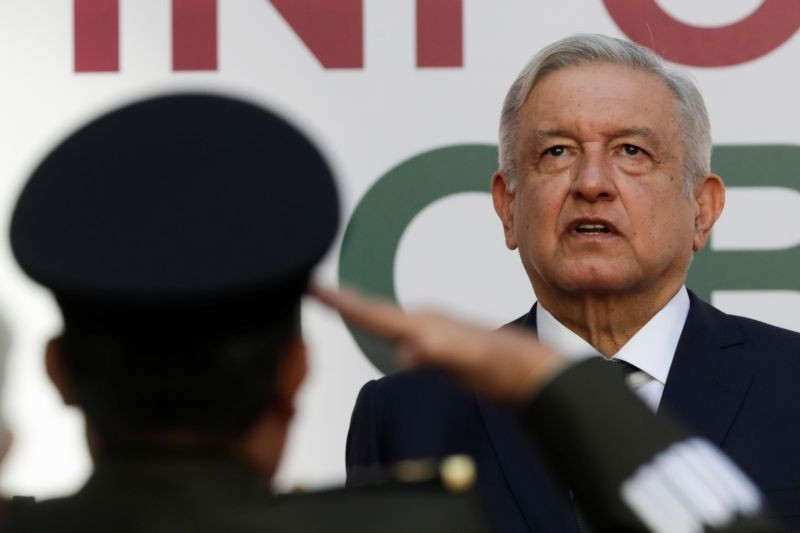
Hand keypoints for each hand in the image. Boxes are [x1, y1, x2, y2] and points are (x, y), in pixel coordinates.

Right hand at [312, 284, 568, 404]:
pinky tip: (383, 332)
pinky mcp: (438, 343)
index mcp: (422, 325)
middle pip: (373, 309)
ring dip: (358, 310)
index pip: (372, 313)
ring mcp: (431, 330)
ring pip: (385, 318)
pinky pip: (399, 332)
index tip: (312, 286)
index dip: (340, 303)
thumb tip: (407, 350)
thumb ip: (439, 354)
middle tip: (311, 287)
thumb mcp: (469, 363)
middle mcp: (423, 322)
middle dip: (341, 300)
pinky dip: (381, 327)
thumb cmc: (501, 367)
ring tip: (335, 303)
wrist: (530, 368)